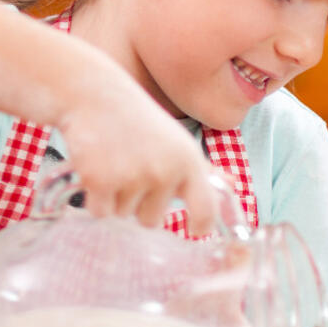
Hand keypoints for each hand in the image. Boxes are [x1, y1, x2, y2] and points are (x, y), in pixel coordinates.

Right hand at [58, 84, 221, 235]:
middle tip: (132, 173)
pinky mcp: (100, 181)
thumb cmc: (141, 123)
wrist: (96, 96)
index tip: (195, 230)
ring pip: (123, 215)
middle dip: (140, 205)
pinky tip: (96, 170)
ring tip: (115, 164)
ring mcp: (133, 177)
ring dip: (116, 198)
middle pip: (152, 220)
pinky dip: (95, 199)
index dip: (202, 225)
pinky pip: (100, 212)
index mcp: (189, 162)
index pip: (206, 209)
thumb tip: (232, 185)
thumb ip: (204, 170)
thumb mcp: (178, 142)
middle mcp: (165, 172)